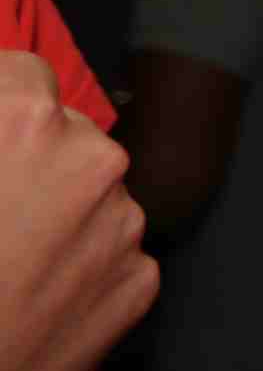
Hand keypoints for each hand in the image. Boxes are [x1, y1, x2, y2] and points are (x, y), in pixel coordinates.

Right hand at [0, 50, 158, 370]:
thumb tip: (0, 119)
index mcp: (25, 122)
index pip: (24, 73)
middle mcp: (93, 161)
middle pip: (67, 135)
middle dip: (30, 160)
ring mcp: (124, 224)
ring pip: (93, 196)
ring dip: (58, 214)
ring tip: (2, 261)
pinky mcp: (140, 281)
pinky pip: (110, 253)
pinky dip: (78, 266)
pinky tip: (30, 297)